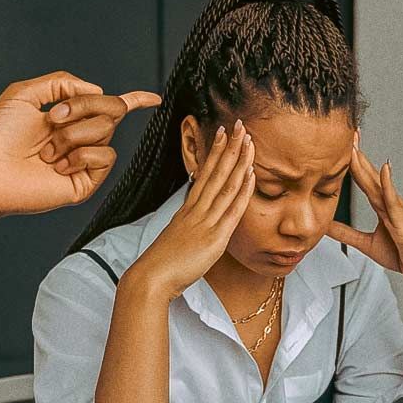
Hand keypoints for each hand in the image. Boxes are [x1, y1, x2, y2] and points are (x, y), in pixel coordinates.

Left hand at [0, 72, 159, 240]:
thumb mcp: (24, 94)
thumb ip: (61, 83)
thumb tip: (97, 89)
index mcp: (68, 117)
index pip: (107, 107)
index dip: (133, 100)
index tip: (154, 98)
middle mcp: (79, 137)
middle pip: (111, 110)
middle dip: (82, 107)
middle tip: (52, 119)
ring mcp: (83, 159)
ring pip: (105, 132)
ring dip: (71, 135)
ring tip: (45, 151)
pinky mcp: (86, 181)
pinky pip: (105, 157)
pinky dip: (81, 155)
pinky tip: (58, 166)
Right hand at [124, 121, 255, 302]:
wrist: (152, 278)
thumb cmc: (162, 263)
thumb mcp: (178, 237)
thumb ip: (191, 225)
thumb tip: (200, 221)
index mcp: (188, 209)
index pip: (204, 174)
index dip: (214, 152)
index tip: (222, 133)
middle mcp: (197, 210)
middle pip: (216, 172)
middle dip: (229, 147)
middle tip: (238, 125)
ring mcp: (206, 222)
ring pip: (225, 185)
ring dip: (238, 161)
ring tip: (247, 139)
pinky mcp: (214, 237)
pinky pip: (231, 210)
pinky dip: (242, 191)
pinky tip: (250, 174)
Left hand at [327, 134, 402, 301]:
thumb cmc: (401, 254)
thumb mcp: (365, 243)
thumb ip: (345, 233)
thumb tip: (324, 226)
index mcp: (381, 205)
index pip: (364, 179)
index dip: (353, 161)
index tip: (343, 144)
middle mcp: (389, 202)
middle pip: (370, 174)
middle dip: (358, 153)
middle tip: (348, 132)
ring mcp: (397, 209)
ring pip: (378, 182)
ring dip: (367, 163)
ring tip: (355, 145)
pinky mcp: (402, 220)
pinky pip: (393, 199)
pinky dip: (388, 182)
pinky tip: (384, 168)